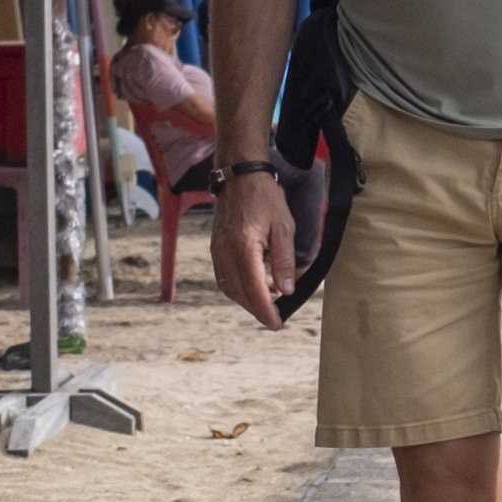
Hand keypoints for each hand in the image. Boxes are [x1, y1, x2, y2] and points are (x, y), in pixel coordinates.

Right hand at [212, 173, 295, 328]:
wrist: (239, 177)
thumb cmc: (264, 199)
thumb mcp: (284, 227)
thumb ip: (285, 260)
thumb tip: (286, 290)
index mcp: (244, 247)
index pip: (254, 289)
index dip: (265, 310)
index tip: (276, 324)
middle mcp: (225, 252)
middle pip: (239, 293)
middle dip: (256, 310)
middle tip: (274, 319)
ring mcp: (217, 251)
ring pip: (229, 288)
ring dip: (246, 301)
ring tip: (266, 307)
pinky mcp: (215, 249)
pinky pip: (223, 278)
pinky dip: (237, 289)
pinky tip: (251, 290)